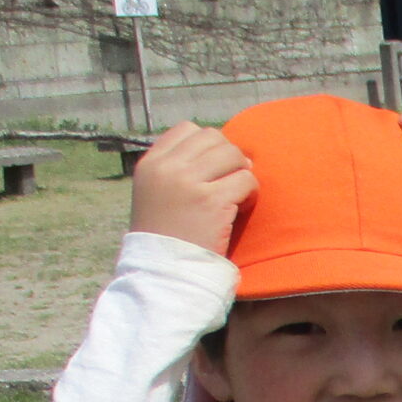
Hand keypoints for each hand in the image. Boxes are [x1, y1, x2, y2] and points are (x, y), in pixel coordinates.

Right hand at [128, 122, 254, 255]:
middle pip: (213, 138)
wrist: (164, 272)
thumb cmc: (166, 236)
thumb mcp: (156, 194)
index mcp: (150, 164)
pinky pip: (246, 179)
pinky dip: (250, 193)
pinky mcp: (211, 201)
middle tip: (232, 182)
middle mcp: (166, 168)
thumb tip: (219, 148)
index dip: (208, 146)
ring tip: (237, 196)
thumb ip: (177, 169)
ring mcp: (187, 182)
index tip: (214, 170)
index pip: (187, 129)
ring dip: (241, 173)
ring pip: (232, 154)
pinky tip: (241, 209)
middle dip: (229, 158)